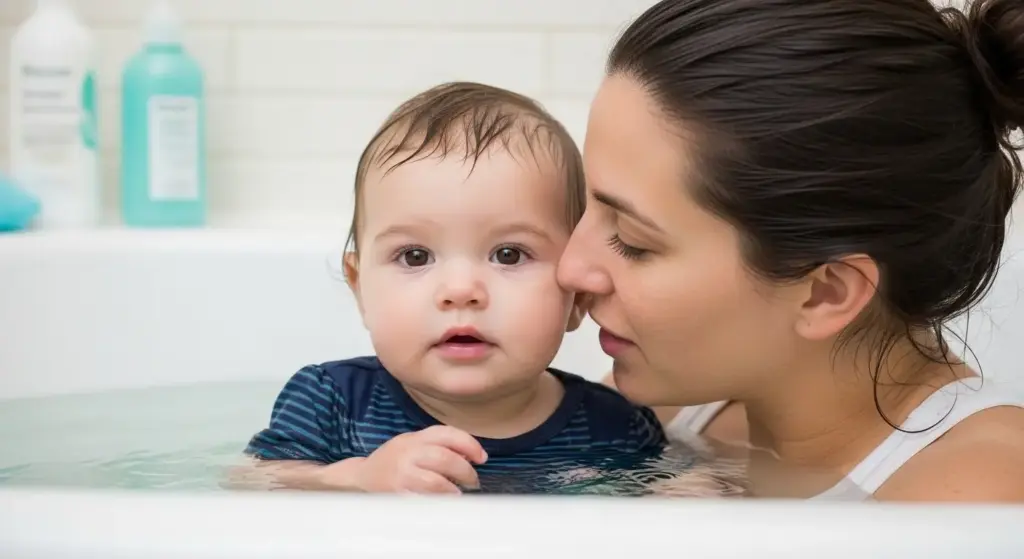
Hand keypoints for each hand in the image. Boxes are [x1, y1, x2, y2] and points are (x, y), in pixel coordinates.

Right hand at [351, 425, 487, 493]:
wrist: (363, 476)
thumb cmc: (394, 459)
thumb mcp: (414, 442)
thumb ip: (439, 444)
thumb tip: (472, 453)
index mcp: (415, 438)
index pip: (447, 434)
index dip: (470, 445)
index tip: (482, 458)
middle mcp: (408, 453)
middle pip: (444, 458)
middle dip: (465, 471)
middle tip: (473, 481)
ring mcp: (402, 474)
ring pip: (435, 482)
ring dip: (453, 489)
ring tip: (458, 492)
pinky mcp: (397, 494)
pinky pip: (423, 499)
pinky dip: (438, 501)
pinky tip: (443, 502)